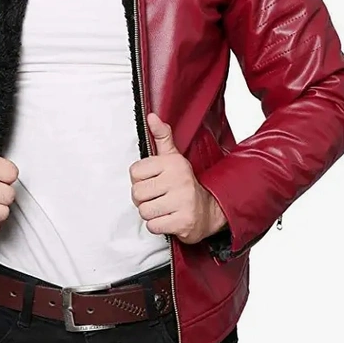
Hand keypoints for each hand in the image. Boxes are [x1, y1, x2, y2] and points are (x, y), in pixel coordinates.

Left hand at [129, 113, 227, 244]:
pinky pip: (153, 226)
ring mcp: (182, 201)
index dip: (140, 180)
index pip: (134, 172)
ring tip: (163, 208)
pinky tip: (168, 218)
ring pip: (144, 211)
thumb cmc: (184, 183)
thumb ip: (161, 137)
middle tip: (157, 197)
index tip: (153, 181)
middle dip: (143, 199)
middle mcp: (179, 180)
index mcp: (172, 163)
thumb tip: (151, 117)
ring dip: (150, 213)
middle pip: (137, 193)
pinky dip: (157, 226)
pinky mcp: (183, 222)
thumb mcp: (173, 157)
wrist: (209, 210)